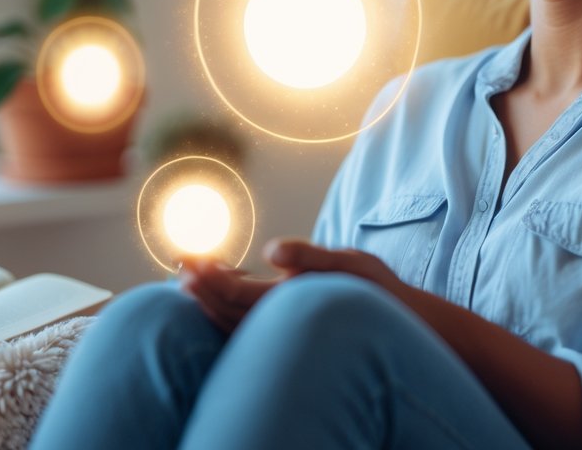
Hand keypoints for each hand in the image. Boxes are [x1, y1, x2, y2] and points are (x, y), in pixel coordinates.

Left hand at [178, 240, 404, 331]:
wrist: (402, 323)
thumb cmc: (377, 290)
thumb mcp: (350, 262)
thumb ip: (309, 255)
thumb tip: (270, 250)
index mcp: (293, 302)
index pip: (240, 294)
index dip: (211, 278)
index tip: (190, 260)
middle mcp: (284, 323)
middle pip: (229, 310)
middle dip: (202, 288)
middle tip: (179, 264)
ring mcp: (286, 332)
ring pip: (234, 323)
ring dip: (209, 302)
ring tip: (187, 279)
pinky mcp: (289, 332)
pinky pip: (246, 328)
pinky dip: (225, 313)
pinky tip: (218, 294)